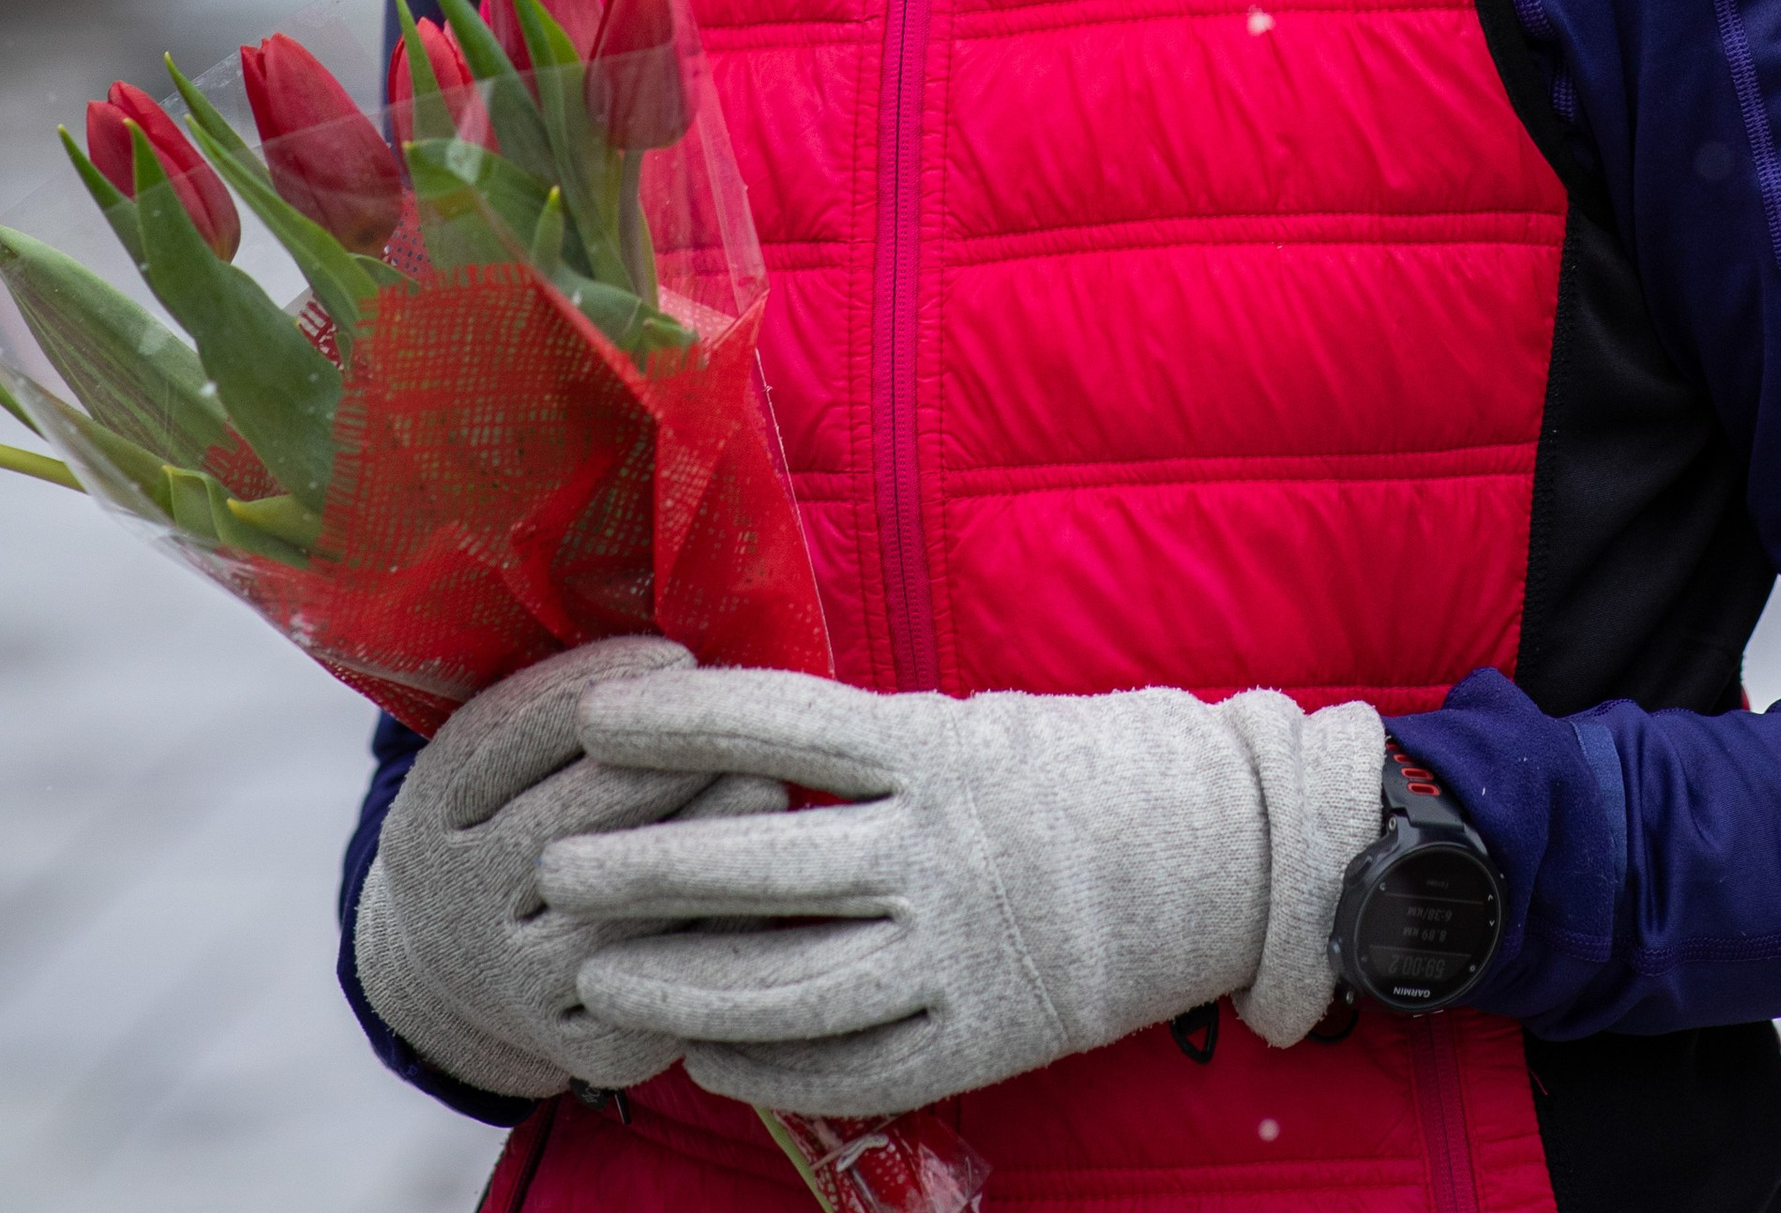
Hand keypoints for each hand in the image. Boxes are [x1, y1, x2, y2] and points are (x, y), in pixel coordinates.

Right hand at [354, 636, 787, 1100]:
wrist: (449, 967)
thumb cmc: (505, 815)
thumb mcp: (488, 754)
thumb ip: (553, 699)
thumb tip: (666, 650)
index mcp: (430, 811)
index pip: (515, 733)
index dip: (603, 685)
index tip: (679, 655)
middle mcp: (458, 898)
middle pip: (577, 818)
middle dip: (671, 761)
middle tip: (753, 723)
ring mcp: (513, 980)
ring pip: (620, 907)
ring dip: (702, 844)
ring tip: (770, 788)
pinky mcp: (578, 1046)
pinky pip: (656, 992)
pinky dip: (708, 942)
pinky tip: (758, 893)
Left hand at [543, 664, 1387, 1120]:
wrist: (1219, 856)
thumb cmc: (1086, 768)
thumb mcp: (980, 722)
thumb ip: (876, 744)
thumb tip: (750, 746)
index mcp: (939, 748)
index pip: (783, 726)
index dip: (683, 723)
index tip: (596, 720)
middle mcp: (940, 849)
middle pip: (762, 866)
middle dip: (647, 871)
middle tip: (560, 870)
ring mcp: (958, 951)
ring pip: (787, 983)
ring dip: (677, 986)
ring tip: (596, 981)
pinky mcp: (978, 1035)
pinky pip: (846, 1061)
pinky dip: (759, 1063)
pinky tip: (696, 1051)